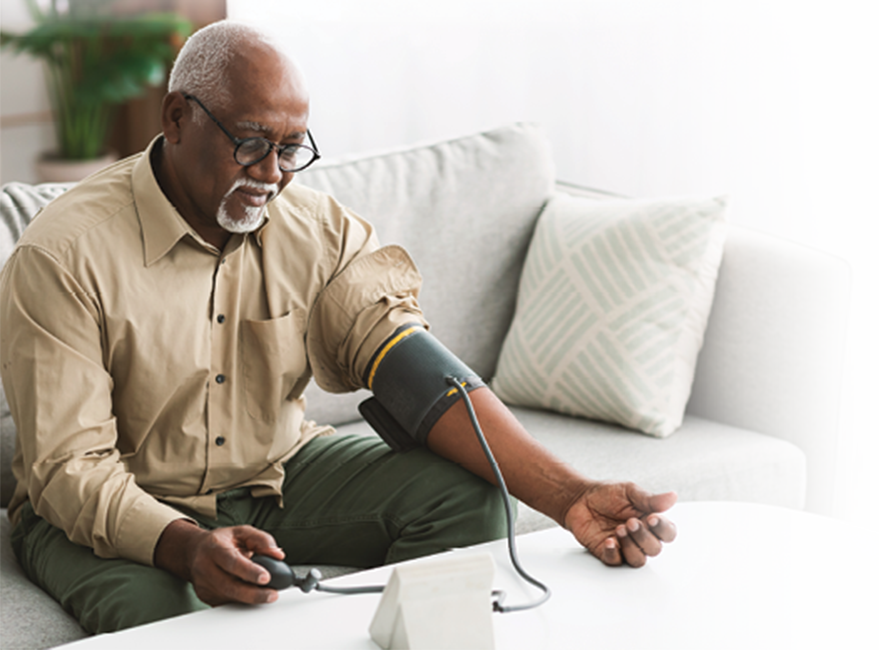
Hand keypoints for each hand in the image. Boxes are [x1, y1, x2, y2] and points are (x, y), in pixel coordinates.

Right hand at [155, 520, 285, 605]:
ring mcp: (203, 584)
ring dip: (250, 599)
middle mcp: (205, 566)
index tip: (266, 577)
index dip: (249, 571)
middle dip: (254, 593)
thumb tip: (277, 554)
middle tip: (272, 595)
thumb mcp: (242, 532)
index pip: (232, 562)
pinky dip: (241, 602)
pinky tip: (251, 595)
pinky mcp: (205, 596)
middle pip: (230, 586)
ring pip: (229, 597)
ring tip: (266, 595)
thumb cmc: (221, 541)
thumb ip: (261, 540)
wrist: (195, 551)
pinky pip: (226, 603)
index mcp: (215, 547)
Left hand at [563, 483, 677, 566]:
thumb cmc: (606, 494)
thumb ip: (650, 499)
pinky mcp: (608, 553)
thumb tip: (672, 497)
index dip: (663, 529)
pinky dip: (613, 553)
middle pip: (654, 549)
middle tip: (630, 522)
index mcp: (650, 521)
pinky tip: (609, 541)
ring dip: (630, 546)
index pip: (668, 533)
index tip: (652, 518)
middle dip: (643, 537)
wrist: (580, 499)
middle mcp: (640, 537)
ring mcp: (625, 547)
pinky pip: (616, 561)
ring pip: (638, 559)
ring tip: (618, 529)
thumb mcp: (629, 491)